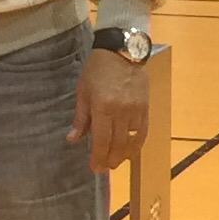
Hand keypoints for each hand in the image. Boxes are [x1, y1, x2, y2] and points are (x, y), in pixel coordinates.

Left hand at [68, 50, 149, 174]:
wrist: (122, 51)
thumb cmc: (97, 69)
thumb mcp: (83, 91)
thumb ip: (81, 118)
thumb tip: (73, 139)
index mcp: (103, 107)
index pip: (102, 140)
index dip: (98, 157)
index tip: (95, 168)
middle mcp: (122, 112)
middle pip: (118, 144)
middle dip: (110, 159)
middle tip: (104, 168)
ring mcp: (136, 110)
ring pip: (132, 140)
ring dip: (124, 155)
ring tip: (116, 162)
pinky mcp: (146, 107)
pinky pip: (143, 131)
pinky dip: (137, 144)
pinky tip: (131, 151)